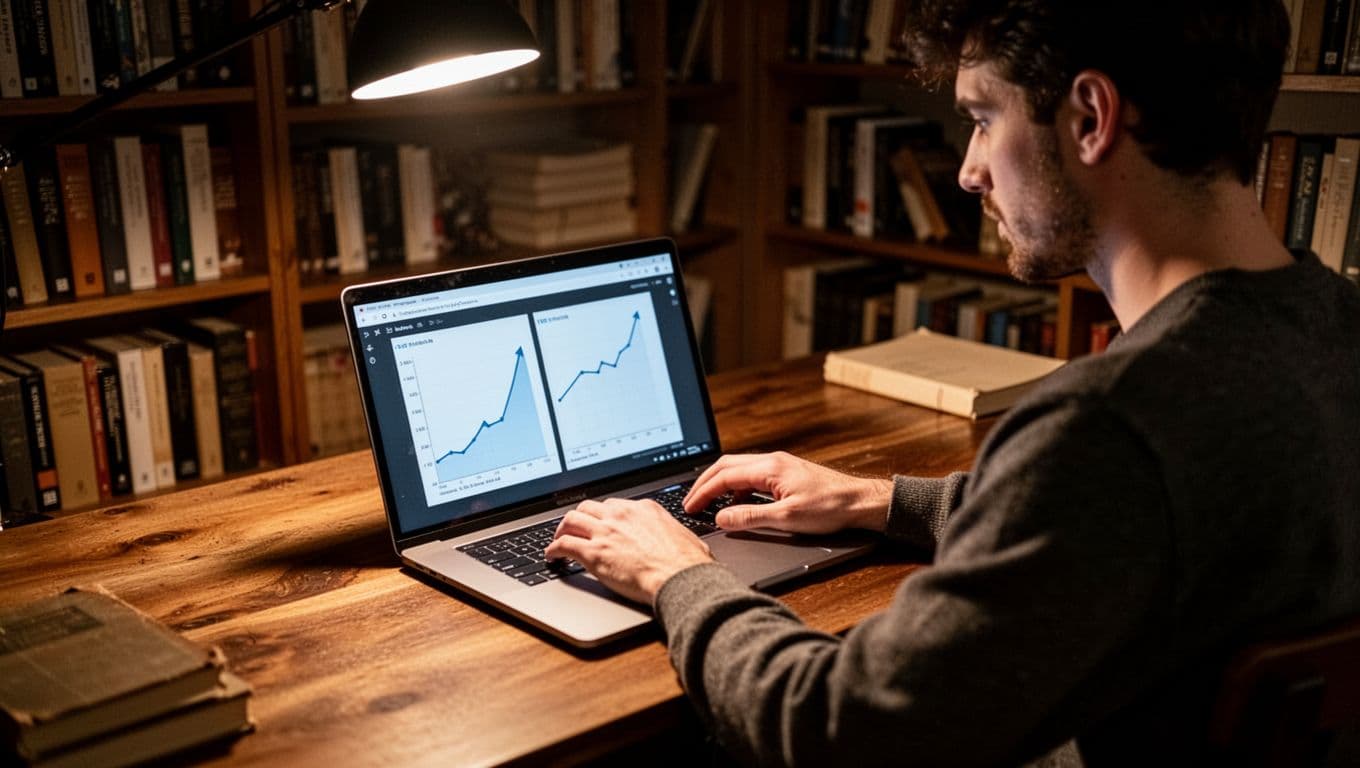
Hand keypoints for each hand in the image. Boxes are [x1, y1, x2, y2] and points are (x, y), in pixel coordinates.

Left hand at [545, 498, 714, 603]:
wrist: (680, 577)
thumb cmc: (688, 563)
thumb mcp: (685, 537)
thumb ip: (673, 535)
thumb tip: (682, 544)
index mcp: (644, 509)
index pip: (615, 505)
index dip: (605, 515)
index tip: (602, 523)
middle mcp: (621, 515)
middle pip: (589, 507)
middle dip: (580, 517)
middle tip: (575, 528)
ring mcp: (605, 532)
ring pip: (572, 519)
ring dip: (562, 529)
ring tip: (558, 538)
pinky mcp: (593, 552)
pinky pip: (563, 545)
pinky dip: (553, 549)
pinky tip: (551, 556)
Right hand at [684, 451, 891, 534]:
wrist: (860, 501)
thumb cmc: (830, 508)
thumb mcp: (786, 518)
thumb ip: (750, 517)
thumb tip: (722, 518)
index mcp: (769, 468)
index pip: (724, 476)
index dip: (703, 492)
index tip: (690, 507)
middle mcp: (772, 461)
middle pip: (726, 466)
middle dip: (705, 484)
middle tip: (691, 502)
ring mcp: (779, 465)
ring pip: (739, 469)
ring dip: (720, 485)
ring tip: (709, 504)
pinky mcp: (786, 473)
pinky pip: (752, 476)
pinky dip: (737, 488)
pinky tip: (738, 505)